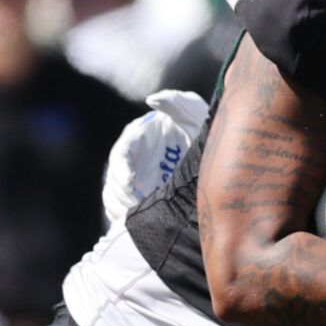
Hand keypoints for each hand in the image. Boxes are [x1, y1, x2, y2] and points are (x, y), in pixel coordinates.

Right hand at [102, 89, 209, 225]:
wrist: (211, 148)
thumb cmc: (198, 123)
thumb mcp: (192, 110)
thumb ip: (175, 102)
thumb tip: (153, 100)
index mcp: (136, 137)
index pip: (120, 154)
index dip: (121, 169)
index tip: (130, 182)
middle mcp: (130, 159)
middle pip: (114, 181)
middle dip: (121, 196)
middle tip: (134, 209)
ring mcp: (133, 180)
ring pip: (115, 198)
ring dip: (122, 210)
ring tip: (137, 220)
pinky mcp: (140, 197)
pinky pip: (125, 211)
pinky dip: (128, 219)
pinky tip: (139, 226)